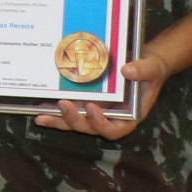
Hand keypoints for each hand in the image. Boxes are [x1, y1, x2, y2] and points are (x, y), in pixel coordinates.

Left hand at [38, 48, 170, 139]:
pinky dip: (54, 110)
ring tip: (41, 115)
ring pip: (74, 122)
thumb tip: (127, 71)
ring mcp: (95, 111)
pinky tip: (39, 107)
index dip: (101, 123)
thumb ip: (144, 70)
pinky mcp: (83, 102)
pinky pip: (68, 109)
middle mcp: (109, 117)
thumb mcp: (152, 67)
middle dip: (74, 119)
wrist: (141, 61)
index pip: (114, 130)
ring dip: (58, 120)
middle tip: (63, 105)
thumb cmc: (150, 69)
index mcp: (128, 116)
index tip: (92, 108)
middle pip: (89, 128)